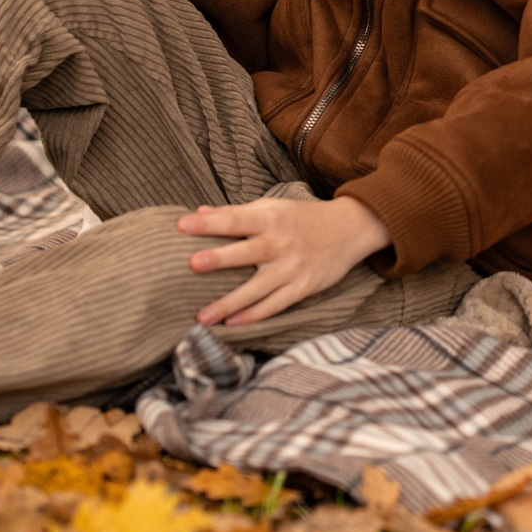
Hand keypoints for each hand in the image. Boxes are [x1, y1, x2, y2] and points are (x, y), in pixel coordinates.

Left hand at [180, 195, 390, 325]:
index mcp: (270, 218)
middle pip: (246, 252)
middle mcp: (279, 242)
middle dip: (220, 258)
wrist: (350, 228)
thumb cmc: (303, 218)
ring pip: (257, 288)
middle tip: (193, 264)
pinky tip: (232, 324)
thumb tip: (199, 212)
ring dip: (229, 302)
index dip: (208, 223)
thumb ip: (236, 212)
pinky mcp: (303, 286)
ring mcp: (292, 267)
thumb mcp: (273, 207)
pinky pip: (275, 304)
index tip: (181, 225)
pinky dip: (254, 315)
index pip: (234, 219)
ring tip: (201, 316)